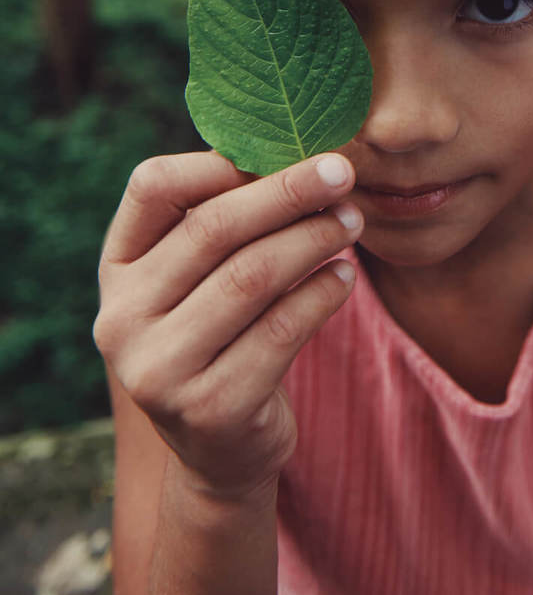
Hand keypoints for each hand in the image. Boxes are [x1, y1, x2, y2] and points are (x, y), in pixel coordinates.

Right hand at [94, 151, 361, 500]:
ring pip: (252, 277)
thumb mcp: (199, 280)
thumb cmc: (222, 335)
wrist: (222, 450)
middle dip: (288, 192)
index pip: (152, 186)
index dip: (220, 160)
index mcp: (118, 270)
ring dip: (313, 239)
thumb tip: (293, 145)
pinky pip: (281, 331)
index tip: (285, 147)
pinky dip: (321, 294)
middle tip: (342, 173)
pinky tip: (345, 275)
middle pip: (214, 229)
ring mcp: (160, 369)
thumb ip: (221, 219)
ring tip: (352, 221)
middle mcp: (123, 318)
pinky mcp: (211, 408)